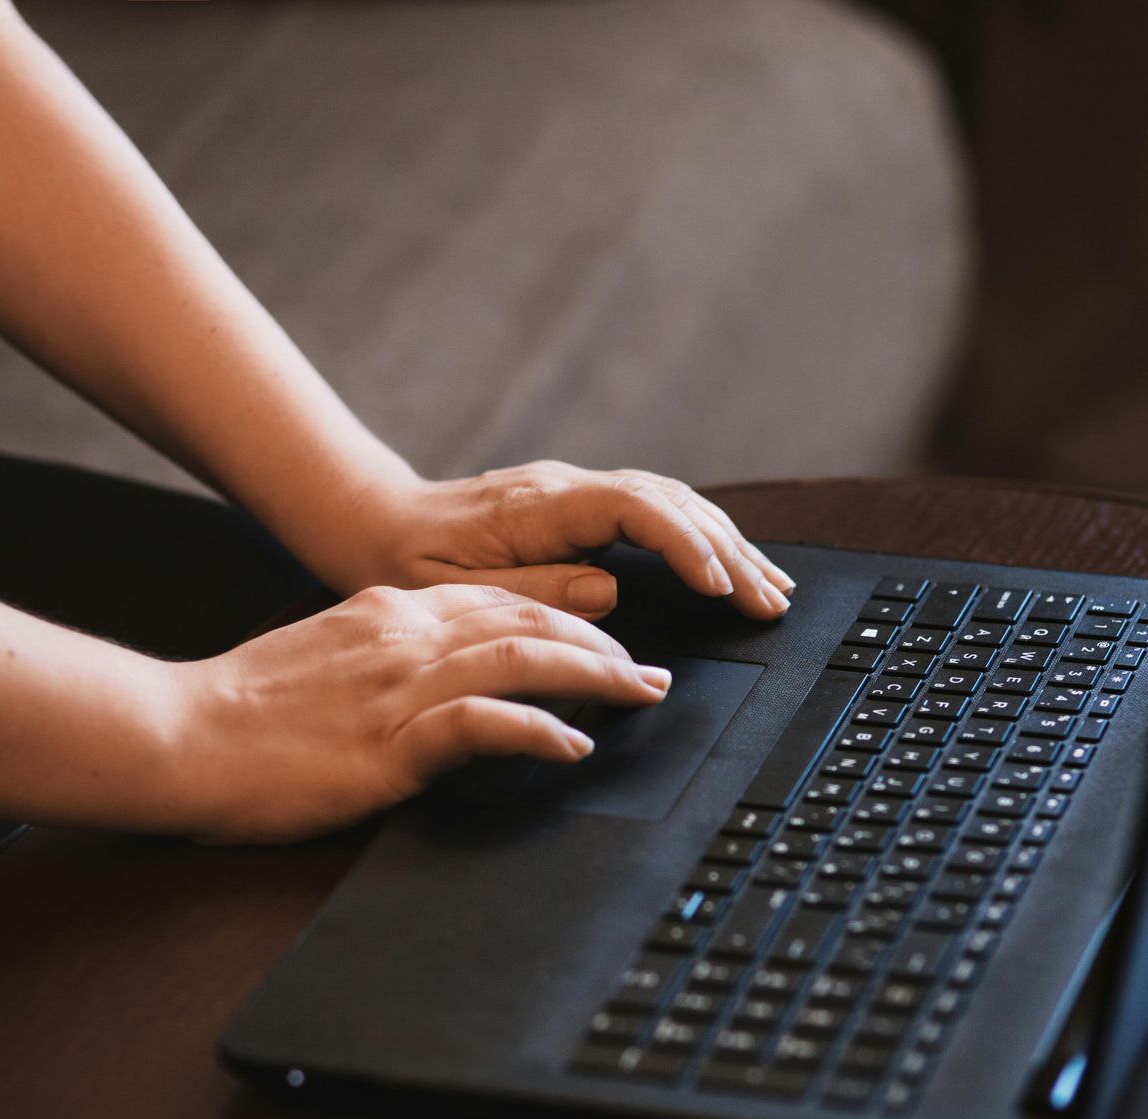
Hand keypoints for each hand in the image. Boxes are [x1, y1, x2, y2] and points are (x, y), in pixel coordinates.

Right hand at [166, 583, 669, 843]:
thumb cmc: (245, 710)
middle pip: (530, 621)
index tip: (610, 642)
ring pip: (524, 658)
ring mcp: (400, 686)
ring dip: (595, 676)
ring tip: (640, 696)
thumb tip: (446, 677)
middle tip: (652, 675)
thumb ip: (390, 655)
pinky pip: (482, 724)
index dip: (568, 618)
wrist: (178, 733)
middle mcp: (406, 635)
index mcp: (391, 613)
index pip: (503, 601)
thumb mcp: (329, 658)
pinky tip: (572, 747)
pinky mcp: (389, 741)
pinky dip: (536, 731)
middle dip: (602, 646)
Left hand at [344, 462, 795, 620]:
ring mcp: (577, 492)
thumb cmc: (405, 563)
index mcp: (538, 505)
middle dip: (729, 552)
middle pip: (670, 503)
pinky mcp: (581, 507)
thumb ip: (532, 591)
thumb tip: (609, 589)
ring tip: (771, 587)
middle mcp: (566, 487)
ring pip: (672, 503)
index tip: (719, 588)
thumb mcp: (453, 592)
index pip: (635, 509)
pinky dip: (700, 538)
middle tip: (772, 602)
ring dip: (726, 544)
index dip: (684, 545)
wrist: (374, 522)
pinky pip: (656, 512)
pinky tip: (727, 565)